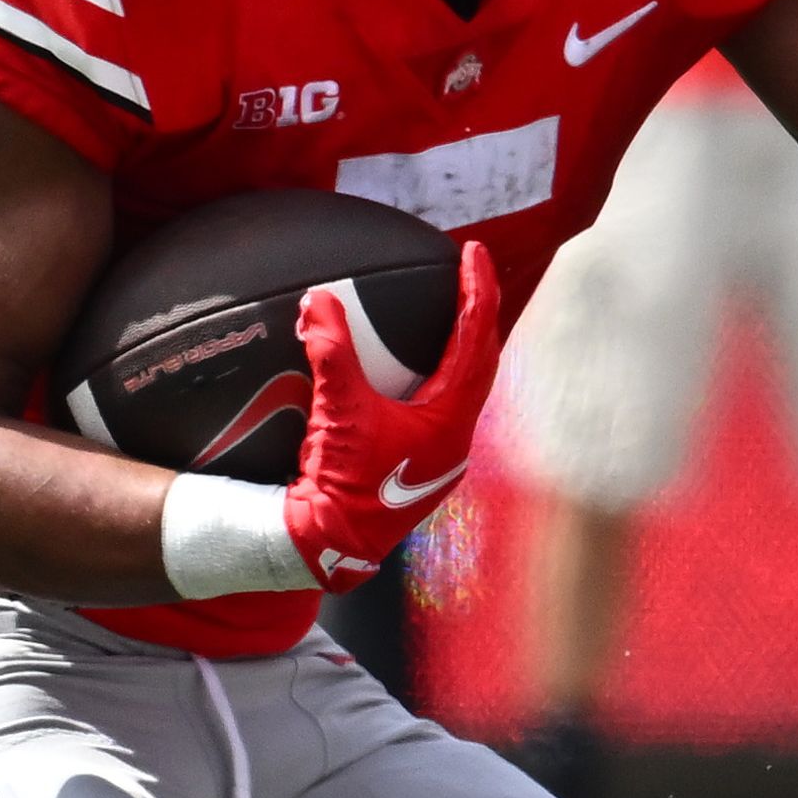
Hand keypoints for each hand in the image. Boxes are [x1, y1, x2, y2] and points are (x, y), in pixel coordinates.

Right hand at [283, 241, 505, 593]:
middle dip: (478, 315)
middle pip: (481, 361)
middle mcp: (455, 436)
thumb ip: (329, 351)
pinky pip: (439, 406)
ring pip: (464, 387)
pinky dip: (435, 377)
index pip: (477, 340)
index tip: (473, 253)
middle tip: (470, 275)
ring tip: (452, 313)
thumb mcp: (338, 411)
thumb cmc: (342, 486)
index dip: (478, 291)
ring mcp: (440, 453)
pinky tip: (414, 370)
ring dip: (461, 348)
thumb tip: (316, 300)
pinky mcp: (420, 463)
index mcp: (450, 420)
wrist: (329, 544)